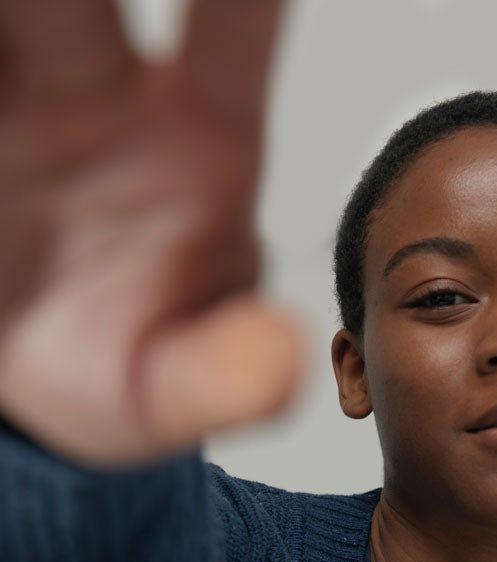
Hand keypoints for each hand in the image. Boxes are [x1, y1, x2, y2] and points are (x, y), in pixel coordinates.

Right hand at [0, 0, 304, 466]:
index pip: (233, 26)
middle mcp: (106, 85)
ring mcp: (25, 87)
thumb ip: (225, 379)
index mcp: (201, 137)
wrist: (33, 371)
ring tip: (15, 8)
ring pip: (14, 9)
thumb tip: (276, 356)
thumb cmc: (120, 364)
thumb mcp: (168, 393)